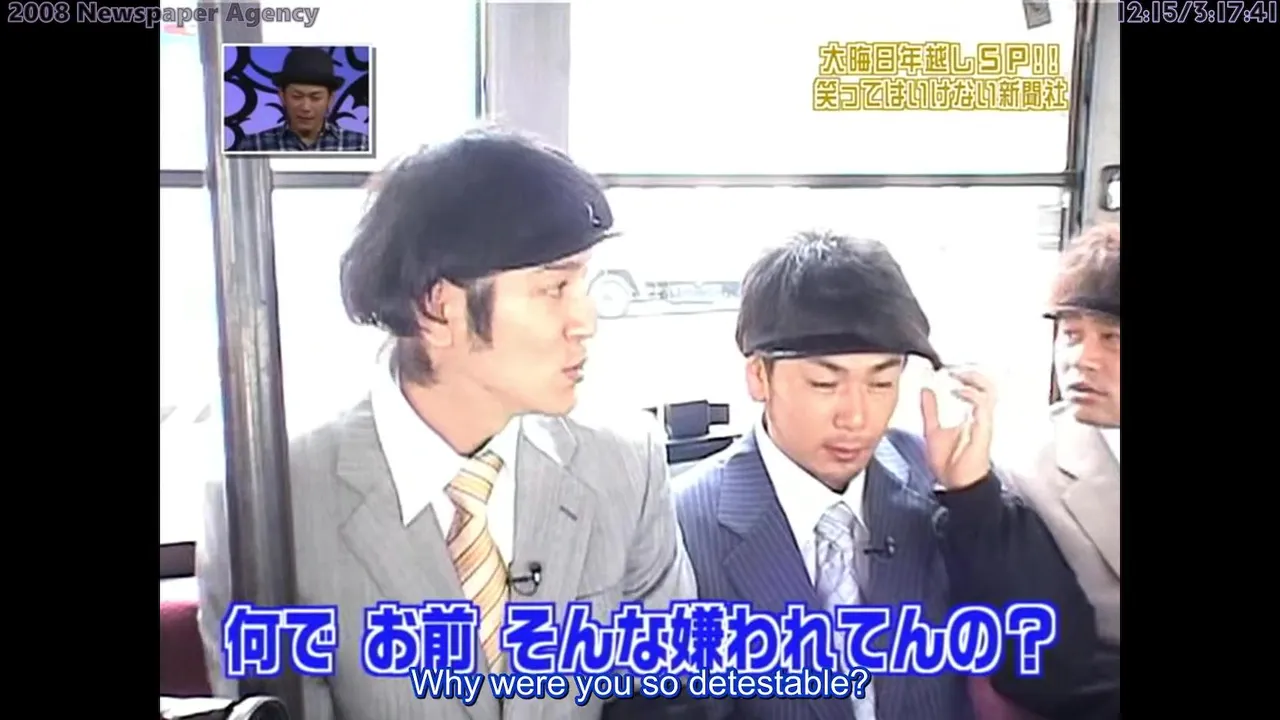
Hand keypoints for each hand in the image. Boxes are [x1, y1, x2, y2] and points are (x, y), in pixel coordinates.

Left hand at [921, 368, 996, 489]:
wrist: (956, 486)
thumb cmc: (948, 463)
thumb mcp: (932, 430)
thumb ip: (930, 411)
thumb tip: (926, 390)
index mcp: (970, 416)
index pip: (976, 388)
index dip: (965, 375)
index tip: (948, 369)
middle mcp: (980, 417)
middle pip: (987, 386)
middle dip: (972, 373)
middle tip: (954, 369)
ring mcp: (983, 422)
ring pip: (989, 392)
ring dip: (974, 380)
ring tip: (958, 375)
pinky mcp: (984, 429)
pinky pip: (983, 406)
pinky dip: (971, 395)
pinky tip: (958, 391)